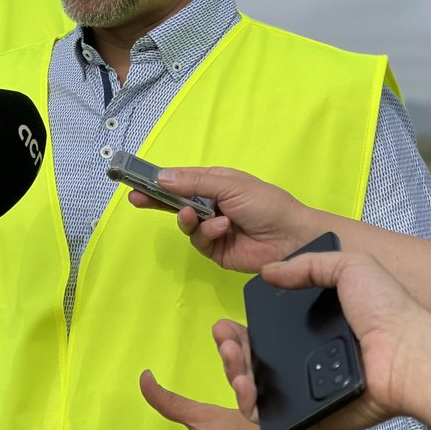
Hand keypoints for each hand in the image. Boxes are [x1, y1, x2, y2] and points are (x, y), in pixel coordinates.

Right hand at [127, 166, 320, 271]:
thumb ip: (194, 182)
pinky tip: (222, 229)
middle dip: (158, 200)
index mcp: (216, 184)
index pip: (181, 180)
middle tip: (137, 199)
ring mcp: (213, 229)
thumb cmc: (267, 204)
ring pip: (185, 225)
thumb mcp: (230, 185)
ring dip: (190, 220)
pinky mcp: (216, 251)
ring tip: (200, 217)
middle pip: (176, 202)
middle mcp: (212, 205)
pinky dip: (207, 234)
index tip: (137, 180)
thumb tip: (162, 177)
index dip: (160, 181)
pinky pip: (199, 242)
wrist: (293, 238)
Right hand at [218, 251, 430, 429]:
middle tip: (225, 340)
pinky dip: (250, 404)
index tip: (227, 322)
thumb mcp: (349, 266)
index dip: (241, 328)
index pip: (264, 330)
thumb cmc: (384, 308)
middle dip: (229, 349)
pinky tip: (248, 388)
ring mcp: (304, 388)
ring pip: (254, 386)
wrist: (406, 353)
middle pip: (252, 358)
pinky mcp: (308, 415)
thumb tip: (268, 273)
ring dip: (234, 373)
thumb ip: (308, 264)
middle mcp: (304, 358)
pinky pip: (270, 414)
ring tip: (233, 360)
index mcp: (311, 327)